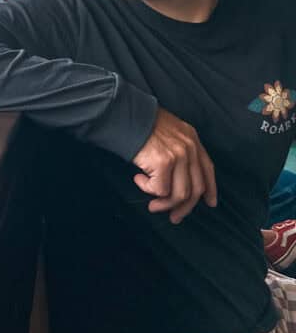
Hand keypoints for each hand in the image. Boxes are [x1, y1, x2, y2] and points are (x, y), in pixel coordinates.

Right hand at [132, 108, 216, 223]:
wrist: (123, 114)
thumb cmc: (138, 123)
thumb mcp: (167, 132)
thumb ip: (177, 149)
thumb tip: (177, 178)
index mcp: (192, 138)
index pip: (207, 169)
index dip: (210, 189)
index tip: (209, 203)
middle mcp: (189, 147)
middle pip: (196, 187)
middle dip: (185, 207)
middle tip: (174, 217)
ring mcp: (178, 155)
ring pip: (180, 194)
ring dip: (165, 204)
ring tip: (152, 204)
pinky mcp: (164, 162)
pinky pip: (160, 190)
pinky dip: (148, 189)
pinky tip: (138, 179)